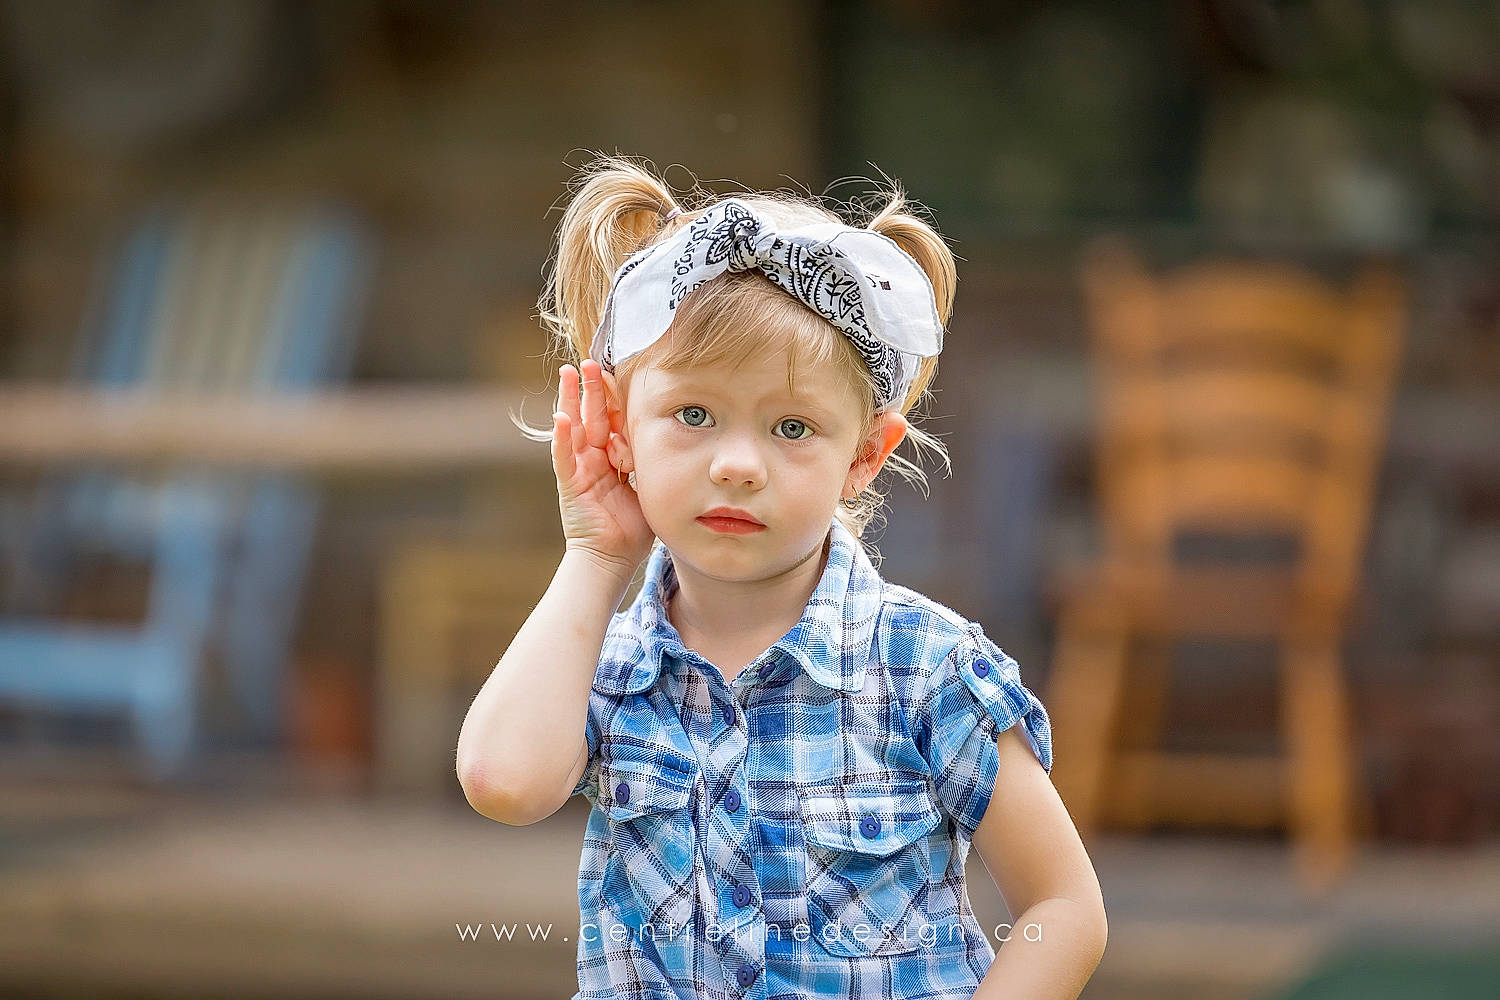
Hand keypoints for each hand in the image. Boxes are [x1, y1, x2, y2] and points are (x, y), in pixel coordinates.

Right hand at [551, 359, 653, 579]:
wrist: (614, 558)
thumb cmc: (634, 526)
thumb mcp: (649, 484)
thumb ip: (653, 460)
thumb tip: (677, 436)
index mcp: (612, 455)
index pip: (612, 418)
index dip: (612, 395)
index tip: (617, 369)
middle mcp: (593, 457)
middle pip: (591, 415)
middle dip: (591, 388)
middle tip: (592, 361)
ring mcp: (579, 468)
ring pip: (573, 427)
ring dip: (571, 400)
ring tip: (570, 373)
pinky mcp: (569, 484)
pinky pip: (564, 457)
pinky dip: (561, 438)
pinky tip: (561, 417)